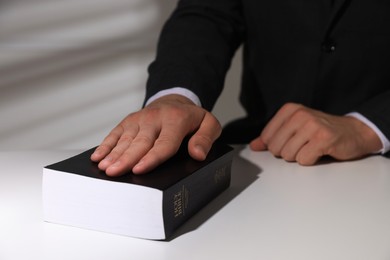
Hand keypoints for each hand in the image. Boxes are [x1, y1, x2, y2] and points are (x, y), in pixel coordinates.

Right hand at [90, 94, 220, 175]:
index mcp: (176, 120)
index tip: (139, 169)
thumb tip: (197, 154)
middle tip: (114, 173)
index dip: (151, 158)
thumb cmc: (191, 119)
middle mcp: (155, 118)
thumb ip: (206, 138)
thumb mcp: (209, 124)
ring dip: (113, 154)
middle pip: (140, 143)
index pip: (164, 143)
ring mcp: (140, 119)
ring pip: (125, 139)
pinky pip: (116, 133)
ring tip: (104, 168)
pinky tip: (97, 157)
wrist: (175, 101)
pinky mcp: (129, 121)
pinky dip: (105, 145)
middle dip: (126, 159)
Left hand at [249, 103, 381, 164]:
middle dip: (287, 153)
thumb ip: (272, 137)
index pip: (267, 137)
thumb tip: (254, 145)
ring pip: (288, 155)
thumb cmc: (321, 131)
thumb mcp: (294, 128)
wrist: (354, 132)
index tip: (290, 141)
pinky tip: (319, 151)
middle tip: (302, 145)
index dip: (276, 145)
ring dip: (300, 157)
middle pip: (276, 148)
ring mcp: (312, 125)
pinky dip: (310, 160)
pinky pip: (303, 160)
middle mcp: (300, 114)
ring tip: (311, 147)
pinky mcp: (323, 138)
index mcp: (290, 110)